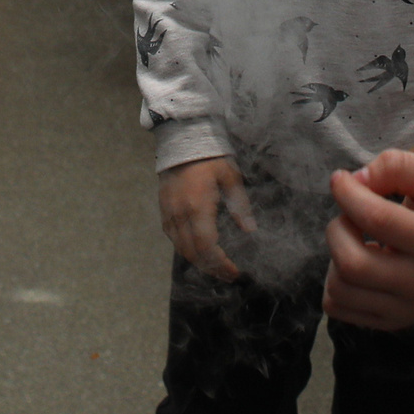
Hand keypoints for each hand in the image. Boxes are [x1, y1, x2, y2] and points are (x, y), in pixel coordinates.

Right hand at [159, 155, 255, 280]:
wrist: (182, 138)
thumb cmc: (210, 157)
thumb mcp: (231, 178)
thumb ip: (239, 205)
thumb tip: (249, 230)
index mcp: (198, 206)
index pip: (207, 246)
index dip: (220, 263)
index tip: (234, 271)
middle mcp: (180, 214)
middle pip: (192, 252)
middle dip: (211, 268)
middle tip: (228, 274)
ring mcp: (169, 212)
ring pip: (180, 248)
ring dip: (198, 261)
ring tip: (215, 267)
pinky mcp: (163, 209)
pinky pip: (172, 237)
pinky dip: (185, 248)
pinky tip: (197, 250)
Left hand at [323, 150, 413, 330]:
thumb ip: (399, 166)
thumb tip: (357, 179)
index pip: (376, 219)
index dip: (348, 194)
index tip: (341, 179)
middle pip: (351, 262)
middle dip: (337, 229)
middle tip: (349, 214)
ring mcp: (405, 309)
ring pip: (340, 290)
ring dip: (334, 256)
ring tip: (354, 240)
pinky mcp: (393, 322)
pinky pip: (340, 308)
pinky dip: (335, 284)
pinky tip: (357, 265)